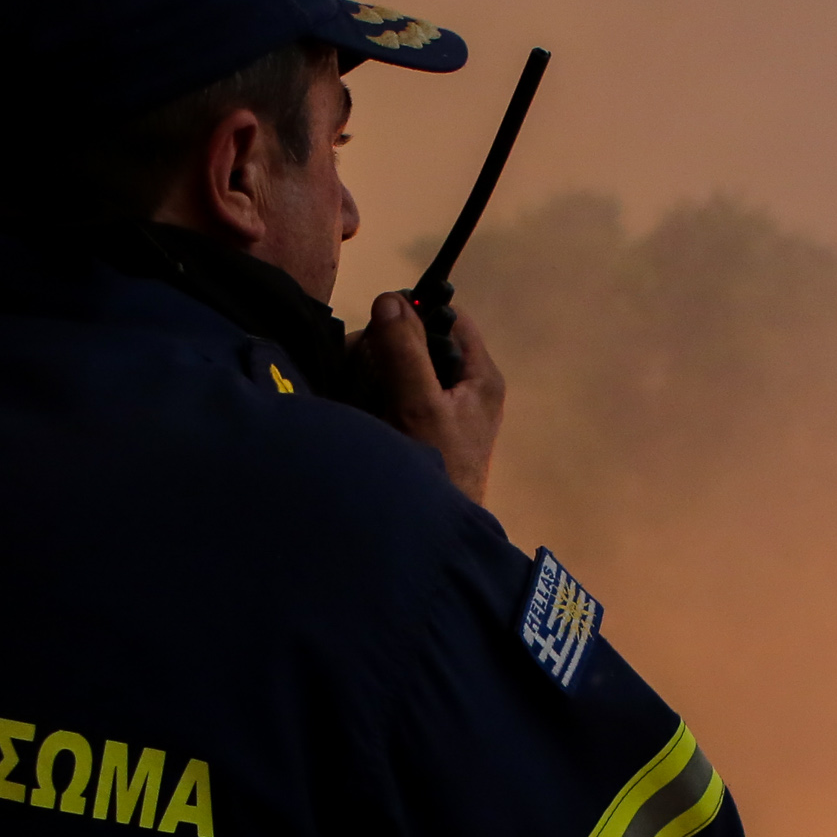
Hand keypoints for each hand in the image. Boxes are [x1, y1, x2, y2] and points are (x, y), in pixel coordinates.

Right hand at [351, 291, 503, 503]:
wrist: (434, 538)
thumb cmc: (438, 470)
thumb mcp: (419, 406)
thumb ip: (405, 354)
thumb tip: (388, 299)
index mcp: (480, 377)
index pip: (450, 318)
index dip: (417, 313)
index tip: (382, 324)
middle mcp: (463, 388)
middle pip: (417, 342)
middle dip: (383, 350)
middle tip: (360, 369)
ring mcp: (439, 410)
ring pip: (397, 369)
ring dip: (371, 376)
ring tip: (356, 397)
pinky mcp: (417, 430)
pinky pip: (389, 396)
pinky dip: (370, 398)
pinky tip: (358, 411)